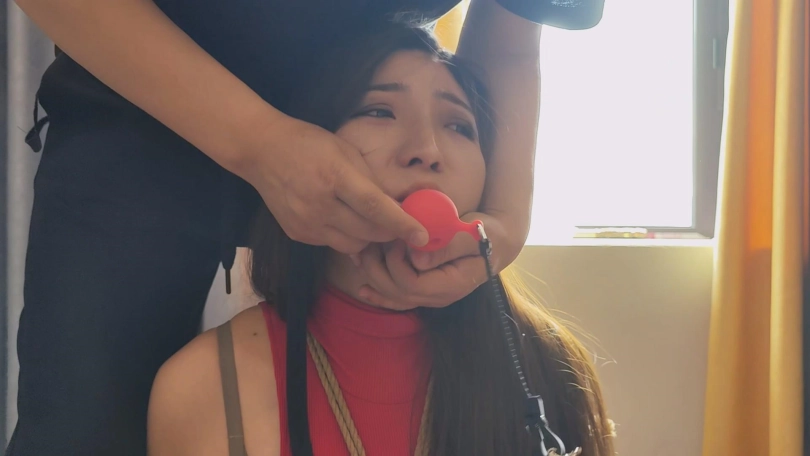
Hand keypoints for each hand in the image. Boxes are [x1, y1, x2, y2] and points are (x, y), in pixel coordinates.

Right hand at [239, 116, 428, 253]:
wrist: (262, 151)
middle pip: (368, 232)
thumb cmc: (310, 145)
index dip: (401, 223)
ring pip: (353, 245)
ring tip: (367, 220)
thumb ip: (372, 181)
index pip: (375, 207)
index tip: (422, 236)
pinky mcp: (297, 233)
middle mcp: (320, 204)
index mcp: (336, 176)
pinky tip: (340, 218)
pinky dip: (345, 236)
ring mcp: (306, 222)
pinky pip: (333, 244)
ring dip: (367, 237)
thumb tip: (399, 206)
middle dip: (389, 231)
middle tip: (398, 224)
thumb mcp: (346, 152)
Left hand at [353, 212, 518, 309]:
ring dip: (373, 277)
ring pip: (394, 297)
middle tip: (370, 242)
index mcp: (452, 285)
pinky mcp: (425, 289)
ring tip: (360, 255)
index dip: (396, 263)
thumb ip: (448, 246)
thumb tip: (417, 259)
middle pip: (398, 293)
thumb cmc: (487, 233)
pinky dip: (379, 293)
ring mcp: (431, 296)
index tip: (396, 238)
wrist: (496, 241)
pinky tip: (363, 288)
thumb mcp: (473, 234)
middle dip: (378, 268)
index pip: (412, 284)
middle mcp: (440, 297)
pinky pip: (398, 298)